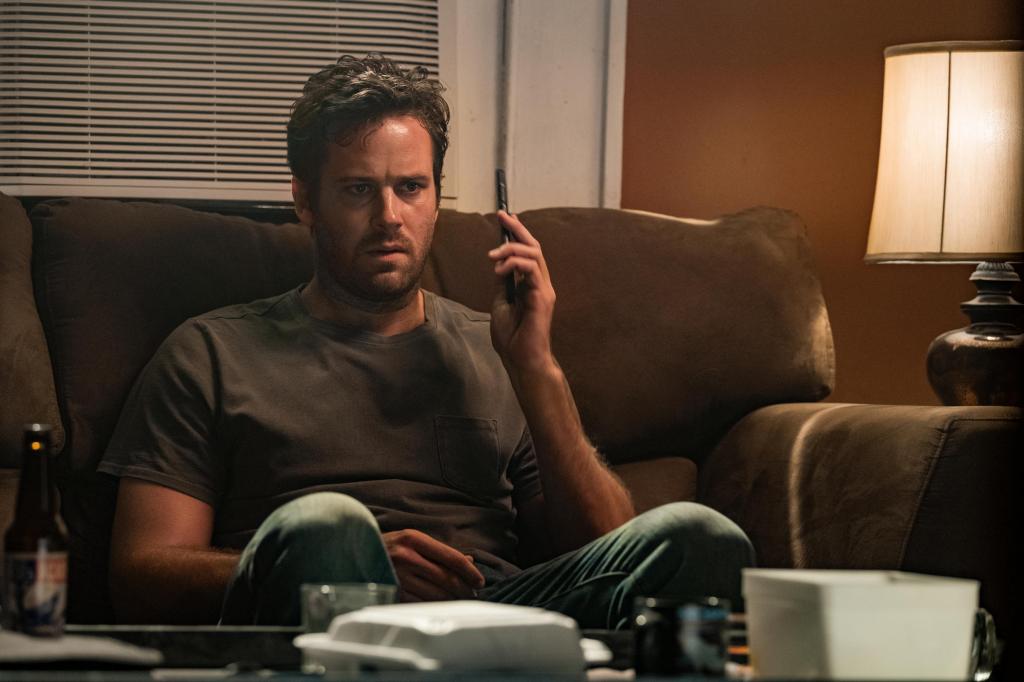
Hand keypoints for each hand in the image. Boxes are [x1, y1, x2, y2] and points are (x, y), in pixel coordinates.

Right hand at [382, 529, 484, 601]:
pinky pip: (421, 603)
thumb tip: (469, 561)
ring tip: (461, 601)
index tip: (479, 581)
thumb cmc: (387, 547)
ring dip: (453, 600)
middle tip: (472, 594)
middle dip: (464, 589)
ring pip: (436, 594)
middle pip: (446, 578)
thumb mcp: (411, 541)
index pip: (452, 557)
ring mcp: (398, 576)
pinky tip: (442, 606)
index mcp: (413, 539)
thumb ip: (439, 551)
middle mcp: (406, 556)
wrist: (352, 555)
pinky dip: (436, 606)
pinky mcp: (392, 593)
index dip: (470, 572)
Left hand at [488, 211, 556, 374]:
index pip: (528, 252)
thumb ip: (503, 283)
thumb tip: (498, 265)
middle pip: (534, 247)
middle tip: (502, 218)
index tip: (505, 217)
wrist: (521, 360)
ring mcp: (544, 290)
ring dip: (510, 250)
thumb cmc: (512, 337)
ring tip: (492, 257)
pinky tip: (500, 270)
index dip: (518, 233)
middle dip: (517, 230)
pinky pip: (532, 271)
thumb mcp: (501, 302)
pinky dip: (515, 264)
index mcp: (532, 285)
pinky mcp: (542, 298)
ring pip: (534, 255)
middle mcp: (541, 284)